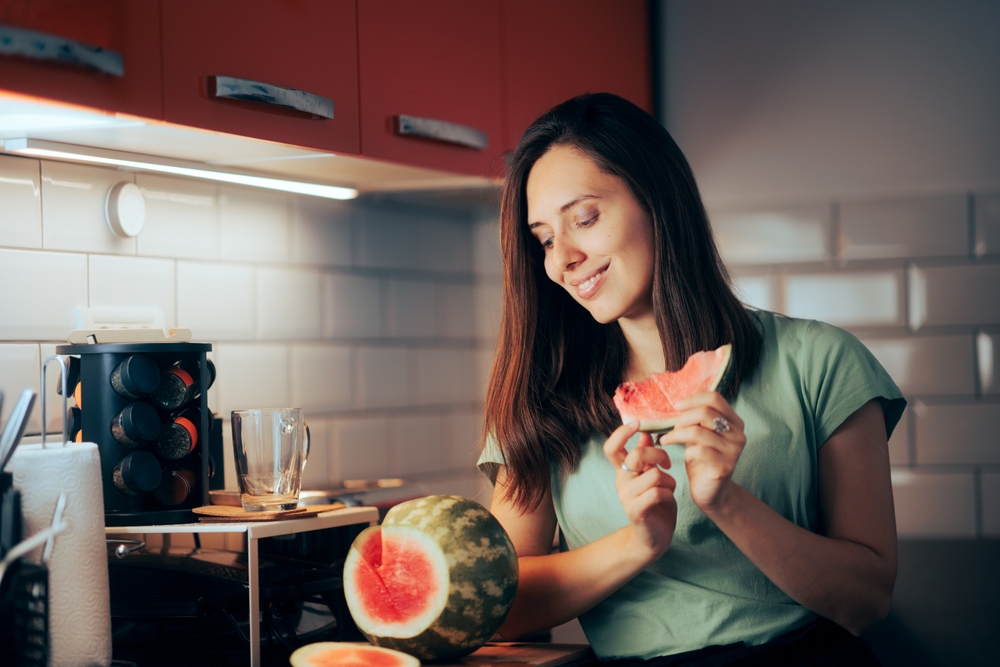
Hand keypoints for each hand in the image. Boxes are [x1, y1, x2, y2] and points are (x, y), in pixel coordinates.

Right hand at [603, 421, 677, 561]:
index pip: (612, 447)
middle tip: (668, 464)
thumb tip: (644, 434)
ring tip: (669, 489)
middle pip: (636, 456)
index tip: (637, 424)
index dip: (621, 432)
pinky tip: (668, 499)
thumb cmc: (655, 503)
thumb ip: (647, 457)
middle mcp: (621, 481)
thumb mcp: (652, 476)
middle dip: (659, 455)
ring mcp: (626, 497)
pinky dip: (668, 493)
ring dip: (668, 481)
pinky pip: (657, 492)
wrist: (653, 538)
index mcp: (623, 470)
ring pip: (654, 475)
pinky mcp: (636, 511)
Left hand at [657, 392, 745, 514]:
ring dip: (677, 434)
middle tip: (672, 429)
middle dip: (682, 419)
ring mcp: (733, 451)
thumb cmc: (703, 460)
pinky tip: (682, 456)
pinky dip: (685, 452)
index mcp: (735, 422)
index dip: (692, 399)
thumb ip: (698, 418)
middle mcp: (738, 434)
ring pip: (697, 431)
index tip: (677, 406)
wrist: (711, 492)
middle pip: (704, 412)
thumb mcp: (701, 434)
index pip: (714, 398)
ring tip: (667, 440)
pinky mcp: (725, 466)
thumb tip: (680, 403)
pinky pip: (698, 451)